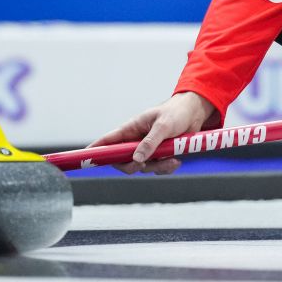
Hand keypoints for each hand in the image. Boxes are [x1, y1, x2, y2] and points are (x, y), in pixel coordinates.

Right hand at [86, 91, 217, 174]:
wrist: (195, 113)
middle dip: (133, 166)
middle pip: (123, 161)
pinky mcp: (160, 155)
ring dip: (157, 167)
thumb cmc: (176, 112)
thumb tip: (136, 158)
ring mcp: (148, 148)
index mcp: (131, 128)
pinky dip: (166, 168)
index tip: (86, 158)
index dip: (96, 150)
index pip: (108, 140)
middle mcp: (136, 140)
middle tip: (143, 164)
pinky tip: (177, 160)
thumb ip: (150, 142)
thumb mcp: (163, 126)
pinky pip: (157, 168)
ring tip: (173, 159)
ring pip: (143, 167)